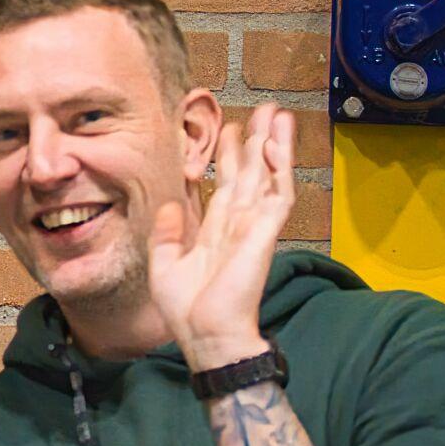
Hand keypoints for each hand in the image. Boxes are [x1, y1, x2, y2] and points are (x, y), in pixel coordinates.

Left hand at [148, 104, 296, 371]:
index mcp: (216, 232)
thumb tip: (172, 203)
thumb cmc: (186, 311)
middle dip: (255, 141)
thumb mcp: (164, 265)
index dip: (228, 158)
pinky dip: (280, 167)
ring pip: (268, 176)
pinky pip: (278, 193)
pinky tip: (278, 143)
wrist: (205, 334)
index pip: (226, 186)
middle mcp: (238, 225)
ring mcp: (254, 227)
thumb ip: (168, 233)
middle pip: (251, 174)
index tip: (226, 131)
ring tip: (276, 114)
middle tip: (260, 110)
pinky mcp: (264, 233)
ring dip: (274, 145)